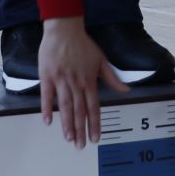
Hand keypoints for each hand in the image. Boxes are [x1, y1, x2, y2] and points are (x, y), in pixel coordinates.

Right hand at [37, 17, 127, 147]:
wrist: (64, 29)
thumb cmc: (83, 45)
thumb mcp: (101, 60)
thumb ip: (112, 78)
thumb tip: (126, 90)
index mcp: (90, 81)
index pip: (94, 107)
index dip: (94, 124)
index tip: (95, 138)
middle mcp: (77, 83)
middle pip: (79, 110)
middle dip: (80, 129)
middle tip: (80, 146)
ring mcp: (61, 80)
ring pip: (65, 106)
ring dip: (67, 123)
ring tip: (69, 138)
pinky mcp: (47, 76)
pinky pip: (47, 96)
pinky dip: (47, 109)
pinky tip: (48, 121)